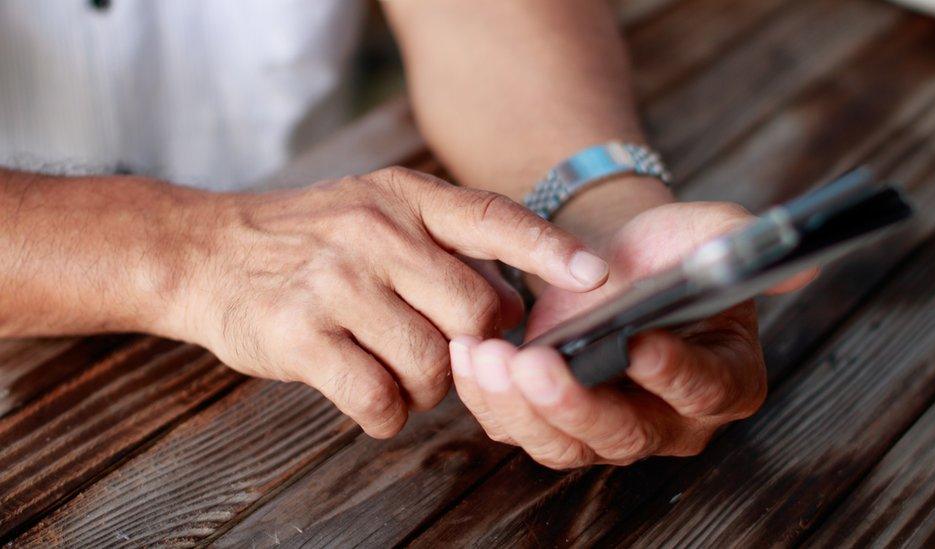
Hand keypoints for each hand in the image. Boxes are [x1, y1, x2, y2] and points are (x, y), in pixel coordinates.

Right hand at [159, 167, 608, 437]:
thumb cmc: (309, 242)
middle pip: (474, 313)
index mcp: (403, 199)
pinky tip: (370, 399)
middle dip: (473, 351)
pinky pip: (378, 398)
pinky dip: (386, 414)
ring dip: (426, 388)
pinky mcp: (299, 334)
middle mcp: (374, 232)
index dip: (548, 251)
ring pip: (431, 365)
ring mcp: (335, 282)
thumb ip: (444, 246)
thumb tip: (515, 306)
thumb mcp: (375, 210)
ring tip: (395, 371)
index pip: (491, 219)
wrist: (207, 253)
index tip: (598, 278)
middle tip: (442, 352)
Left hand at [449, 202, 815, 467]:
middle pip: (625, 433)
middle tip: (536, 365)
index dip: (674, 372)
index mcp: (723, 380)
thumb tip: (801, 265)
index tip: (639, 344)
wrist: (607, 259)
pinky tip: (469, 357)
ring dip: (519, 405)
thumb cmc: (664, 249)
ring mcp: (607, 430)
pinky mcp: (555, 424)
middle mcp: (668, 422)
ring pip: (563, 442)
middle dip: (575, 401)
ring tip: (487, 357)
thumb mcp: (707, 233)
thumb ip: (744, 245)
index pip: (703, 388)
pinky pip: (519, 427)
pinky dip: (488, 398)